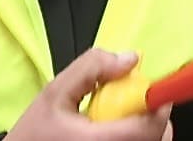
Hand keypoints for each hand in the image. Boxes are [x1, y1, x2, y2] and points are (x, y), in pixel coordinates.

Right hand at [10, 41, 161, 140]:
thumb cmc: (34, 133)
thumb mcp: (55, 92)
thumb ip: (91, 68)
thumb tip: (130, 58)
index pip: (148, 126)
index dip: (158, 103)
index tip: (153, 88)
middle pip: (156, 137)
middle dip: (151, 114)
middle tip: (134, 100)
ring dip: (144, 127)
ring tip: (119, 116)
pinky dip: (135, 137)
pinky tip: (114, 130)